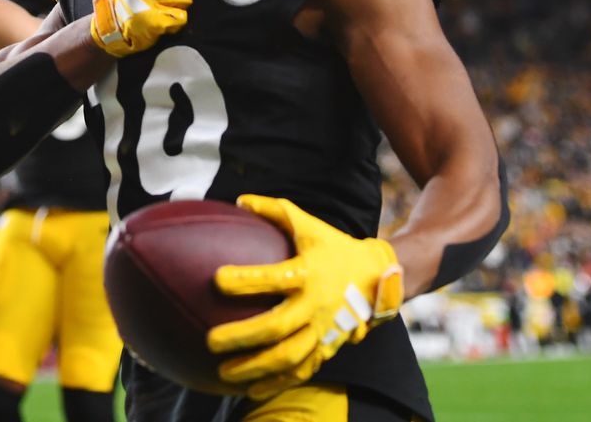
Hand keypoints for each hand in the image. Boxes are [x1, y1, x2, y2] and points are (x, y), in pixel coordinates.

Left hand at [208, 196, 403, 401]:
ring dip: (254, 368)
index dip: (246, 279)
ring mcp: (323, 331)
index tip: (216, 279)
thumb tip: (237, 201)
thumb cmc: (333, 247)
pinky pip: (301, 371)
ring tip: (223, 374)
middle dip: (242, 336)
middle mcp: (315, 305)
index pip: (274, 277)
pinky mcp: (327, 348)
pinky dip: (276, 383)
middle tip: (210, 341)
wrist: (379, 277)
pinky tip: (249, 390)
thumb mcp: (308, 224)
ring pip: (287, 357)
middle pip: (276, 327)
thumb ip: (273, 210)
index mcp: (308, 273)